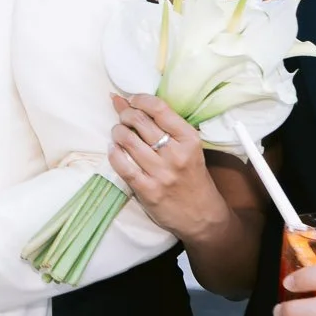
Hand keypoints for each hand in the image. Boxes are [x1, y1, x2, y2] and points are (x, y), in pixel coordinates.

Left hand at [109, 94, 230, 245]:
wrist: (202, 215)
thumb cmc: (192, 177)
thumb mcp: (190, 148)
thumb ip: (167, 128)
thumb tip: (133, 101)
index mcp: (189, 139)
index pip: (159, 109)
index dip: (140, 99)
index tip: (132, 100)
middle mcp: (176, 154)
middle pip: (140, 121)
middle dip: (125, 114)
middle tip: (123, 116)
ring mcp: (161, 173)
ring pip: (127, 140)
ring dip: (117, 131)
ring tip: (118, 132)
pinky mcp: (147, 190)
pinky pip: (122, 165)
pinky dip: (114, 153)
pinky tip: (114, 149)